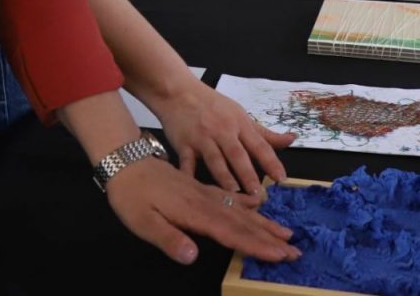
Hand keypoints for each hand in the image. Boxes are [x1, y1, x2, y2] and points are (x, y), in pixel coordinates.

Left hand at [104, 156, 299, 266]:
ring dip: (264, 222)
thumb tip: (193, 256)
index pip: (231, 232)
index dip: (256, 245)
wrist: (125, 162)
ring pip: (240, 209)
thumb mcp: (142, 221)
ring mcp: (204, 193)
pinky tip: (257, 204)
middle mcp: (205, 201)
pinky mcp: (199, 188)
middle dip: (269, 236)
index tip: (279, 254)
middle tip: (294, 249)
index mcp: (194, 211)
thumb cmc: (131, 196)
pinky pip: (230, 197)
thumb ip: (169, 239)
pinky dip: (246, 203)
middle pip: (243, 222)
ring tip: (285, 232)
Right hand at [150, 81, 294, 198]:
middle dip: (248, 174)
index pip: (259, 145)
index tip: (281, 179)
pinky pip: (186, 162)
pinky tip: (194, 190)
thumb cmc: (213, 105)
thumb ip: (264, 133)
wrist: (178, 92)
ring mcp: (202, 138)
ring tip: (234, 194)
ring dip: (225, 177)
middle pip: (238, 155)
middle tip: (259, 194)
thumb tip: (292, 139)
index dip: (271, 162)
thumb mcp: (240, 114)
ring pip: (215, 160)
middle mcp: (222, 131)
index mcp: (239, 124)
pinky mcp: (183, 144)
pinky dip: (189, 176)